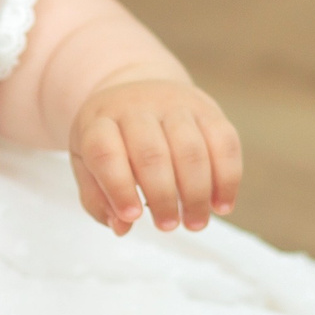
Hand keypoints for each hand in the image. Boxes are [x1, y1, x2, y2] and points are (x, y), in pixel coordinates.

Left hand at [69, 78, 241, 235]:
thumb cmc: (112, 137)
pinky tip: (221, 205)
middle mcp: (136, 107)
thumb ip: (97, 198)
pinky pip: (225, 143)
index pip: (105, 153)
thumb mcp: (87, 163)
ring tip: (195, 223)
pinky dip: (227, 179)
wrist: (137, 88)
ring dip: (196, 194)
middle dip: (163, 197)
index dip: (118, 188)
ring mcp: (174, 105)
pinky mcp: (208, 108)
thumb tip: (121, 226)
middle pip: (152, 154)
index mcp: (99, 122)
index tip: (132, 218)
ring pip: (191, 149)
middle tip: (167, 226)